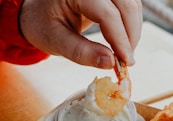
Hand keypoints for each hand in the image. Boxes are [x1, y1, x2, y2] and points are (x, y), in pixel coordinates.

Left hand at [20, 0, 141, 68]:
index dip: (120, 39)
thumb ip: (82, 53)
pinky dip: (130, 24)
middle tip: (126, 61)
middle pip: (126, 5)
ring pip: (132, 4)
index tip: (125, 63)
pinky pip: (130, 5)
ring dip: (133, 30)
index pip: (107, 13)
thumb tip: (111, 63)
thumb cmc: (44, 25)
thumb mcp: (56, 42)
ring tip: (124, 53)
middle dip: (130, 34)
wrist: (39, 13)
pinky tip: (123, 41)